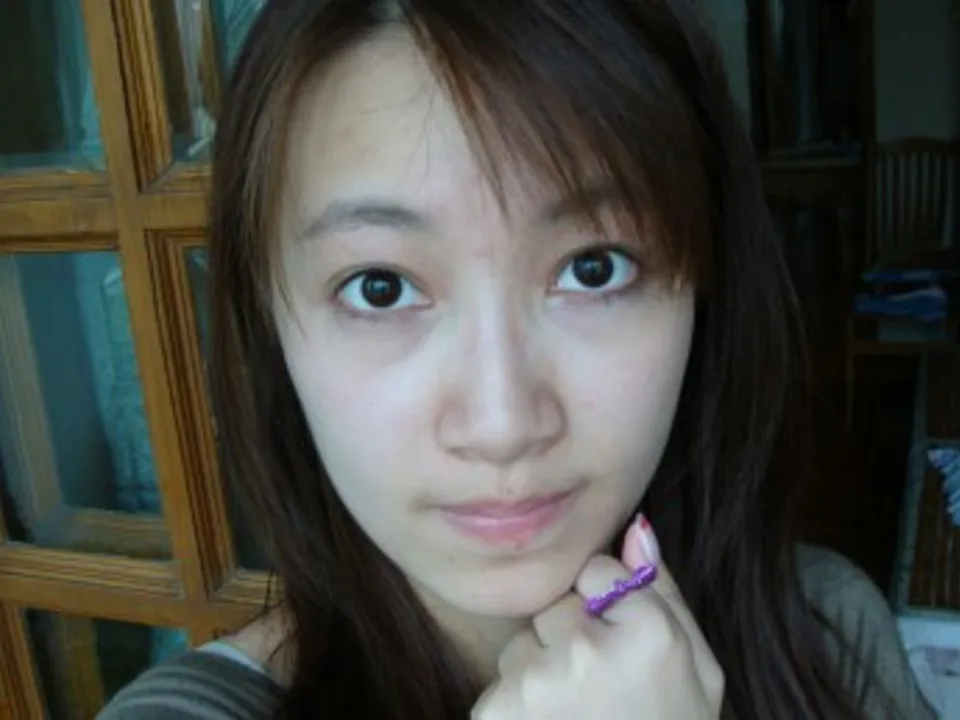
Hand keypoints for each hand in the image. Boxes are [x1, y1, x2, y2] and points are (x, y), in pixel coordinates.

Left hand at [471, 515, 723, 718]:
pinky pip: (502, 680)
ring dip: (541, 670)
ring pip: (524, 643)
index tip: (621, 645)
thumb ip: (664, 592)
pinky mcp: (496, 711)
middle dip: (571, 637)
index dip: (607, 608)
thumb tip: (636, 527)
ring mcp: (536, 684)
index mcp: (647, 634)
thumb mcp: (699, 668)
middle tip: (601, 690)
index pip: (595, 570)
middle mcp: (587, 652)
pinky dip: (518, 704)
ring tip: (576, 717)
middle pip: (557, 606)